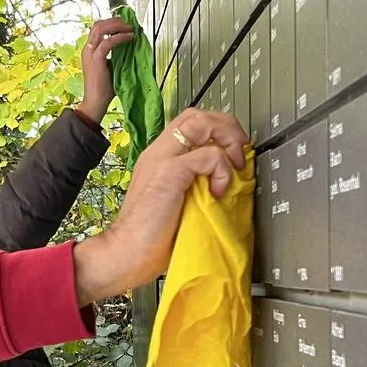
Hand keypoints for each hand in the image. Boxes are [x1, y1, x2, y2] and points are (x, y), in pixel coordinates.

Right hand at [73, 108, 248, 303]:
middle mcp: (159, 152)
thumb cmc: (150, 238)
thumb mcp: (179, 203)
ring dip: (227, 140)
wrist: (126, 252)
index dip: (218, 131)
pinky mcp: (169, 172)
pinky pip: (207, 155)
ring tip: (234, 166)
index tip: (234, 154)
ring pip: (200, 122)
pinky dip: (222, 171)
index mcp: (160, 158)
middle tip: (240, 154)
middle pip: (198, 114)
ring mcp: (162, 159)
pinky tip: (219, 192)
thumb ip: (196, 186)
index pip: (191, 124)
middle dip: (228, 128)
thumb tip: (226, 184)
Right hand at [79, 16, 136, 123]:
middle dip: (115, 21)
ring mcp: (90, 53)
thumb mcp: (110, 67)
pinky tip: (130, 37)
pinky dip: (120, 37)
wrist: (95, 102)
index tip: (125, 24)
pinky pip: (108, 42)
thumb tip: (128, 46)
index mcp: (89, 50)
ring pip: (101, 29)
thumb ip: (115, 55)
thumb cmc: (104, 88)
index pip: (97, 29)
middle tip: (128, 23)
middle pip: (98, 25)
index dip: (111, 23)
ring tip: (130, 28)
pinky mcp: (96, 59)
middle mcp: (87, 49)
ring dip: (117, 26)